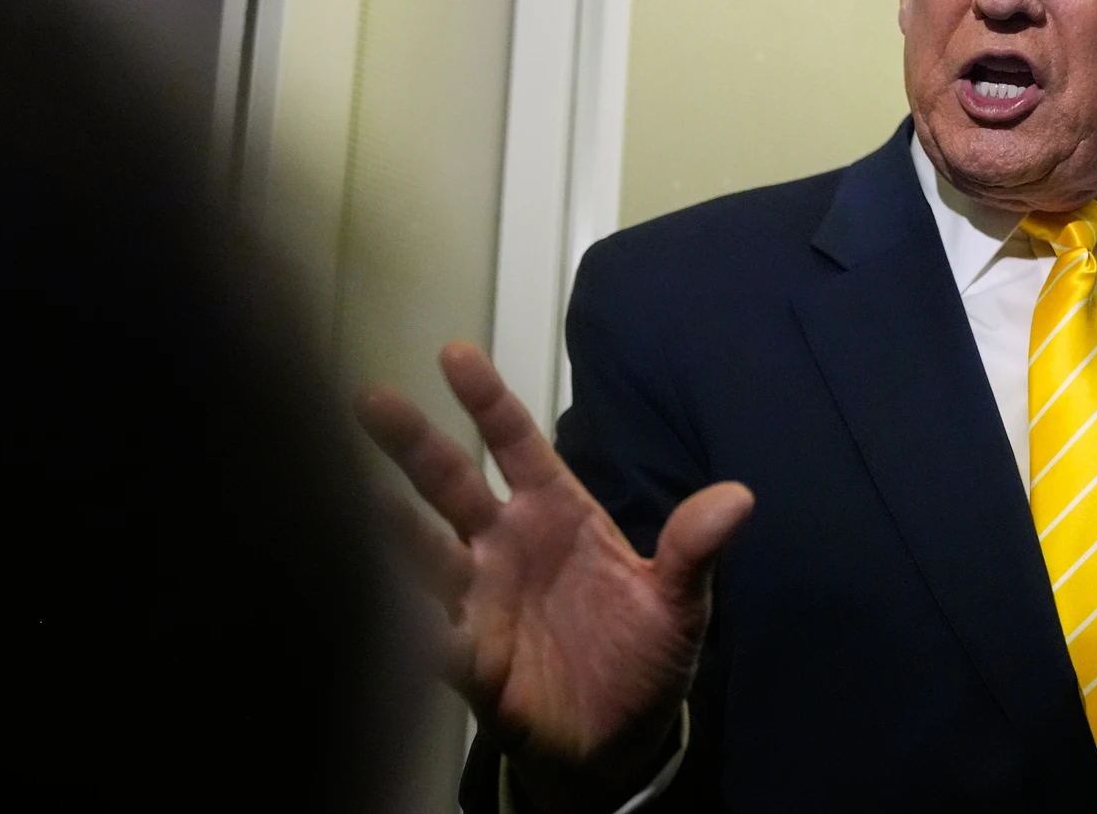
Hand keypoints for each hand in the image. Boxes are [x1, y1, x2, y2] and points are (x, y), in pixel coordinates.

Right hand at [355, 343, 753, 812]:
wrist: (619, 741)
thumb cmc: (642, 657)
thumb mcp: (677, 604)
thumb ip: (693, 550)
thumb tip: (739, 497)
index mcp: (556, 514)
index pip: (516, 444)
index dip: (487, 401)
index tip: (454, 355)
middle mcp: (505, 546)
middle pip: (452, 483)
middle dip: (414, 442)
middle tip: (371, 398)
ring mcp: (479, 600)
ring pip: (427, 552)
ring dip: (394, 528)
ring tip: (356, 498)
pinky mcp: (469, 662)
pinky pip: (434, 638)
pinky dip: (414, 625)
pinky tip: (392, 611)